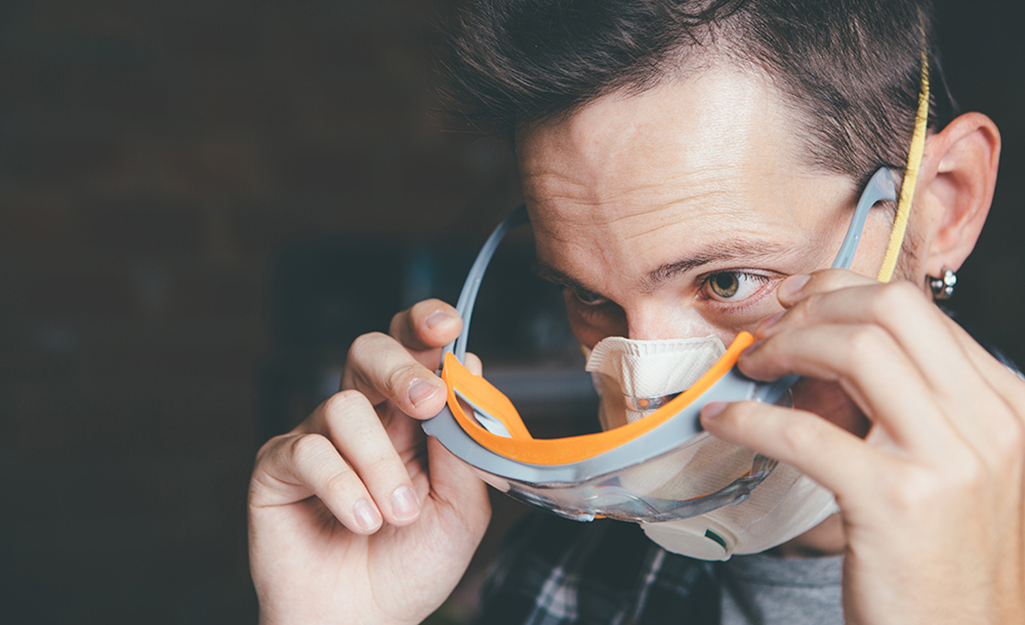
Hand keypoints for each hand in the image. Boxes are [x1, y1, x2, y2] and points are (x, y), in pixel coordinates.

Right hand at [248, 300, 489, 624]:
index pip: (414, 353)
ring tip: (397, 516)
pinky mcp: (278, 466)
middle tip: (426, 402)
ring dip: (380, 465)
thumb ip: (464, 445)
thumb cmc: (411, 565)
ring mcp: (317, 438)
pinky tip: (361, 523)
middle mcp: (362, 419)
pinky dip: (343, 488)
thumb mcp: (461, 508)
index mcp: (409, 420)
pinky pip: (310, 452)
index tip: (447, 328)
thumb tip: (470, 373)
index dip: (425, 327)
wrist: (363, 622)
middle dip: (400, 367)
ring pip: (344, 407)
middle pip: (367, 352)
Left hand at [700, 270, 1024, 624]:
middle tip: (770, 334)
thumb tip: (828, 341)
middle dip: (815, 307)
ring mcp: (950, 461)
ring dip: (786, 348)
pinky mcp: (897, 502)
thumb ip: (914, 403)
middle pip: (890, 310)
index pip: (917, 310)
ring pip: (854, 351)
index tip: (795, 302)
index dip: (842, 292)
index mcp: (1005, 404)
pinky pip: (805, 433)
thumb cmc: (943, 555)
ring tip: (752, 369)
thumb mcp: (952, 464)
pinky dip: (750, 419)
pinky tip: (722, 422)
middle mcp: (991, 423)